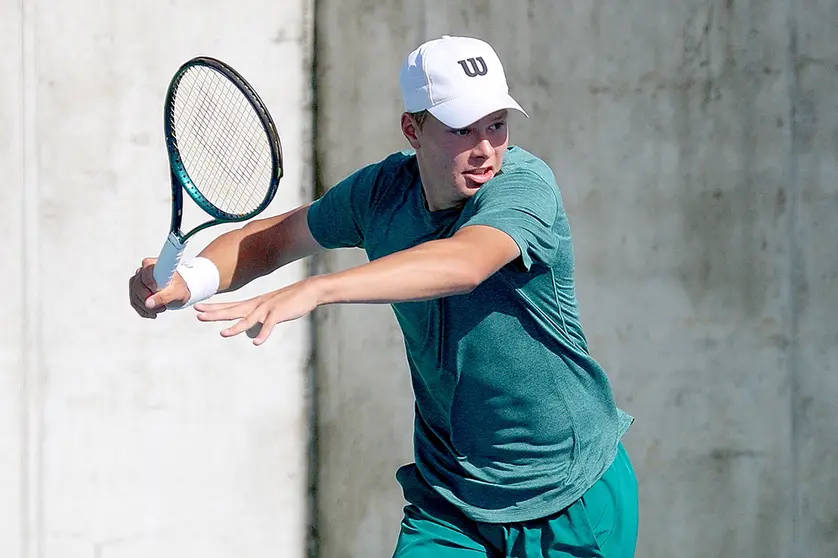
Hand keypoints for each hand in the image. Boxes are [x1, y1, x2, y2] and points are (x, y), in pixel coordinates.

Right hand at [128, 257, 190, 317]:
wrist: (179, 292)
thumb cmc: (180, 289)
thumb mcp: (178, 293)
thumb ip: (164, 297)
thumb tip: (148, 304)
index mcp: (155, 264)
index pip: (146, 272)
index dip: (150, 283)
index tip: (157, 290)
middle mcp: (143, 270)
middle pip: (138, 286)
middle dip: (149, 300)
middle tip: (162, 307)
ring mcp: (137, 280)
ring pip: (135, 296)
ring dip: (147, 307)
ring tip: (161, 309)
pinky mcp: (135, 290)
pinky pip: (134, 302)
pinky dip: (143, 310)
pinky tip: (153, 312)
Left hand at [194, 279, 319, 344]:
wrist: (308, 291)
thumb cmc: (289, 301)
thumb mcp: (270, 309)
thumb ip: (258, 319)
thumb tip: (250, 333)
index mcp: (254, 303)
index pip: (229, 306)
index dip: (214, 308)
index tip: (198, 308)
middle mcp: (257, 305)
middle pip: (233, 310)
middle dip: (215, 314)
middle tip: (198, 315)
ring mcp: (267, 308)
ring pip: (248, 319)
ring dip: (235, 328)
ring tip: (223, 334)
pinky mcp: (279, 313)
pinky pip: (269, 325)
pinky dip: (263, 334)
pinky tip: (257, 342)